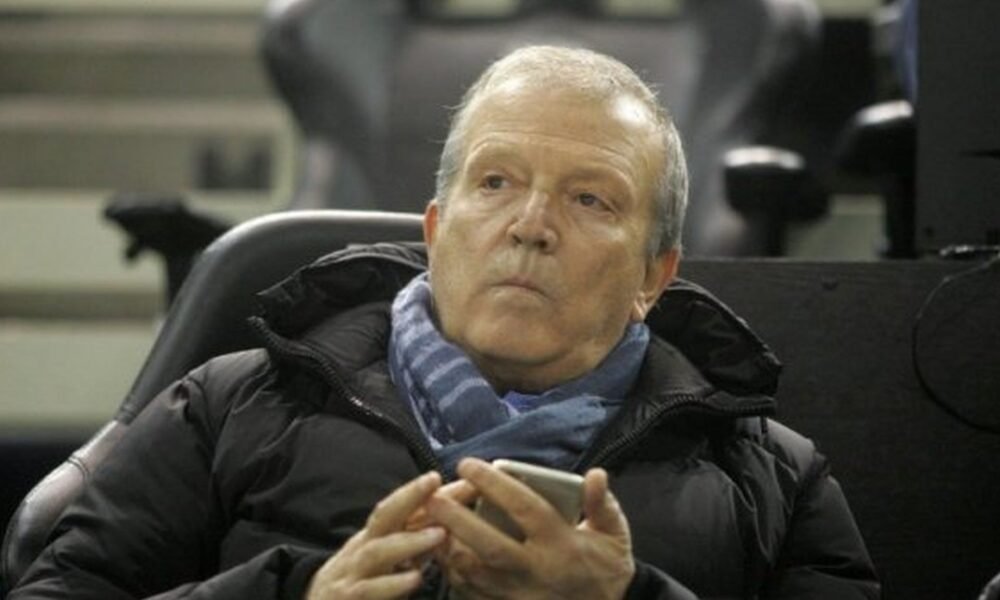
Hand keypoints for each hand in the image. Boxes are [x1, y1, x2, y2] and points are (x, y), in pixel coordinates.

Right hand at [306, 472, 446, 598]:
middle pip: (383, 516)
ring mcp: (351, 574)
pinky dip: (392, 583)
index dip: (428, 493)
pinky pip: (369, 590)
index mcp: (373, 539)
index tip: (462, 480)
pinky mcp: (347, 599)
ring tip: (439, 534)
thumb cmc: (358, 587)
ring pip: (378, 552)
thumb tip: (450, 521)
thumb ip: (413, 545)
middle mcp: (361, 550)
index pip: (402, 509)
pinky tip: (415, 578)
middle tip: (436, 480)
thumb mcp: (385, 563)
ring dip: (409, 541)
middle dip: (409, 495)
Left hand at [427, 458, 634, 599]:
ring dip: (449, 548)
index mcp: (562, 543)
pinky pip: (473, 593)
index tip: (468, 465)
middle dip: (457, 520)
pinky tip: (444, 553)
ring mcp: (520, 594)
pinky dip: (455, 573)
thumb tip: (595, 474)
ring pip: (475, 573)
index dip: (494, 484)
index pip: (524, 508)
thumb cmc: (606, 564)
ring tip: (430, 523)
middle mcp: (538, 569)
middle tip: (432, 497)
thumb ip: (600, 503)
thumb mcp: (613, 532)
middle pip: (490, 545)